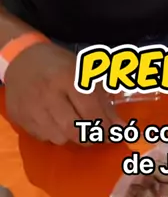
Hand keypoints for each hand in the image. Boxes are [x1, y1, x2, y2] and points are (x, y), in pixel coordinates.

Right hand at [5, 41, 119, 144]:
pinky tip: (56, 122)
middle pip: (74, 129)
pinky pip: (43, 137)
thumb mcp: (85, 74)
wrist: (21, 59)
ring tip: (75, 125)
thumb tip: (120, 127)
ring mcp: (31, 107)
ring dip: (72, 136)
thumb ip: (103, 101)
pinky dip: (54, 134)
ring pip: (59, 138)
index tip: (114, 133)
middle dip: (90, 137)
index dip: (105, 127)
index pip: (91, 111)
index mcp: (68, 77)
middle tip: (96, 135)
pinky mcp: (19, 117)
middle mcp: (48, 94)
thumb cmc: (59, 65)